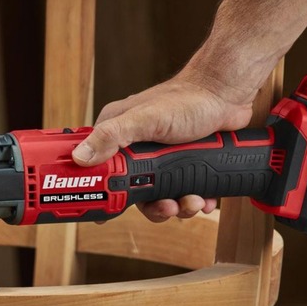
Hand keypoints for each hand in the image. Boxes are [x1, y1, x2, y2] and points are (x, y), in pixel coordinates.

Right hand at [72, 71, 256, 221]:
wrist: (226, 94)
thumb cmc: (187, 99)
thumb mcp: (146, 119)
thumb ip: (113, 136)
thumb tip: (80, 157)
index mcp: (118, 136)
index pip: (99, 169)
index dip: (103, 192)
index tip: (108, 211)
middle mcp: (136, 150)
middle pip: (134, 193)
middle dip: (154, 207)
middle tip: (167, 207)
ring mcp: (161, 161)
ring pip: (162, 198)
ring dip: (179, 206)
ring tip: (192, 201)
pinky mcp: (183, 167)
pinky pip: (183, 194)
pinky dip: (196, 201)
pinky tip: (205, 197)